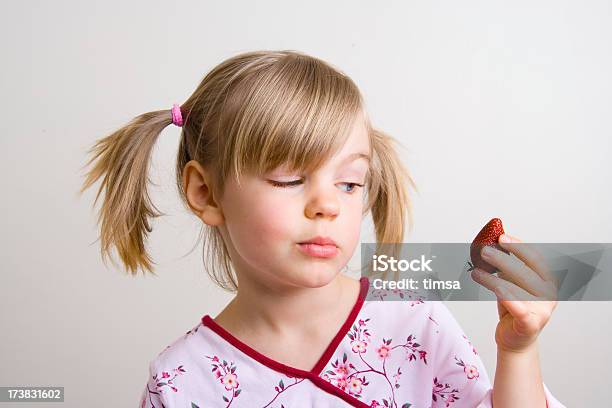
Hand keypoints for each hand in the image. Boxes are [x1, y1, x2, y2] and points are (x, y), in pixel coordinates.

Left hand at [470, 233, 558, 352]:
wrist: (515, 339)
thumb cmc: (514, 306)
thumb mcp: (512, 282)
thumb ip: (508, 265)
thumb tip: (492, 242)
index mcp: (548, 280)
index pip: (535, 258)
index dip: (518, 246)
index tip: (501, 237)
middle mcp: (549, 294)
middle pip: (524, 271)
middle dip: (502, 259)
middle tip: (484, 251)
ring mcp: (542, 310)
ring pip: (513, 288)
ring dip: (491, 278)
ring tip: (476, 273)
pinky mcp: (530, 324)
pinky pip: (517, 307)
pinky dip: (505, 296)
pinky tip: (493, 287)